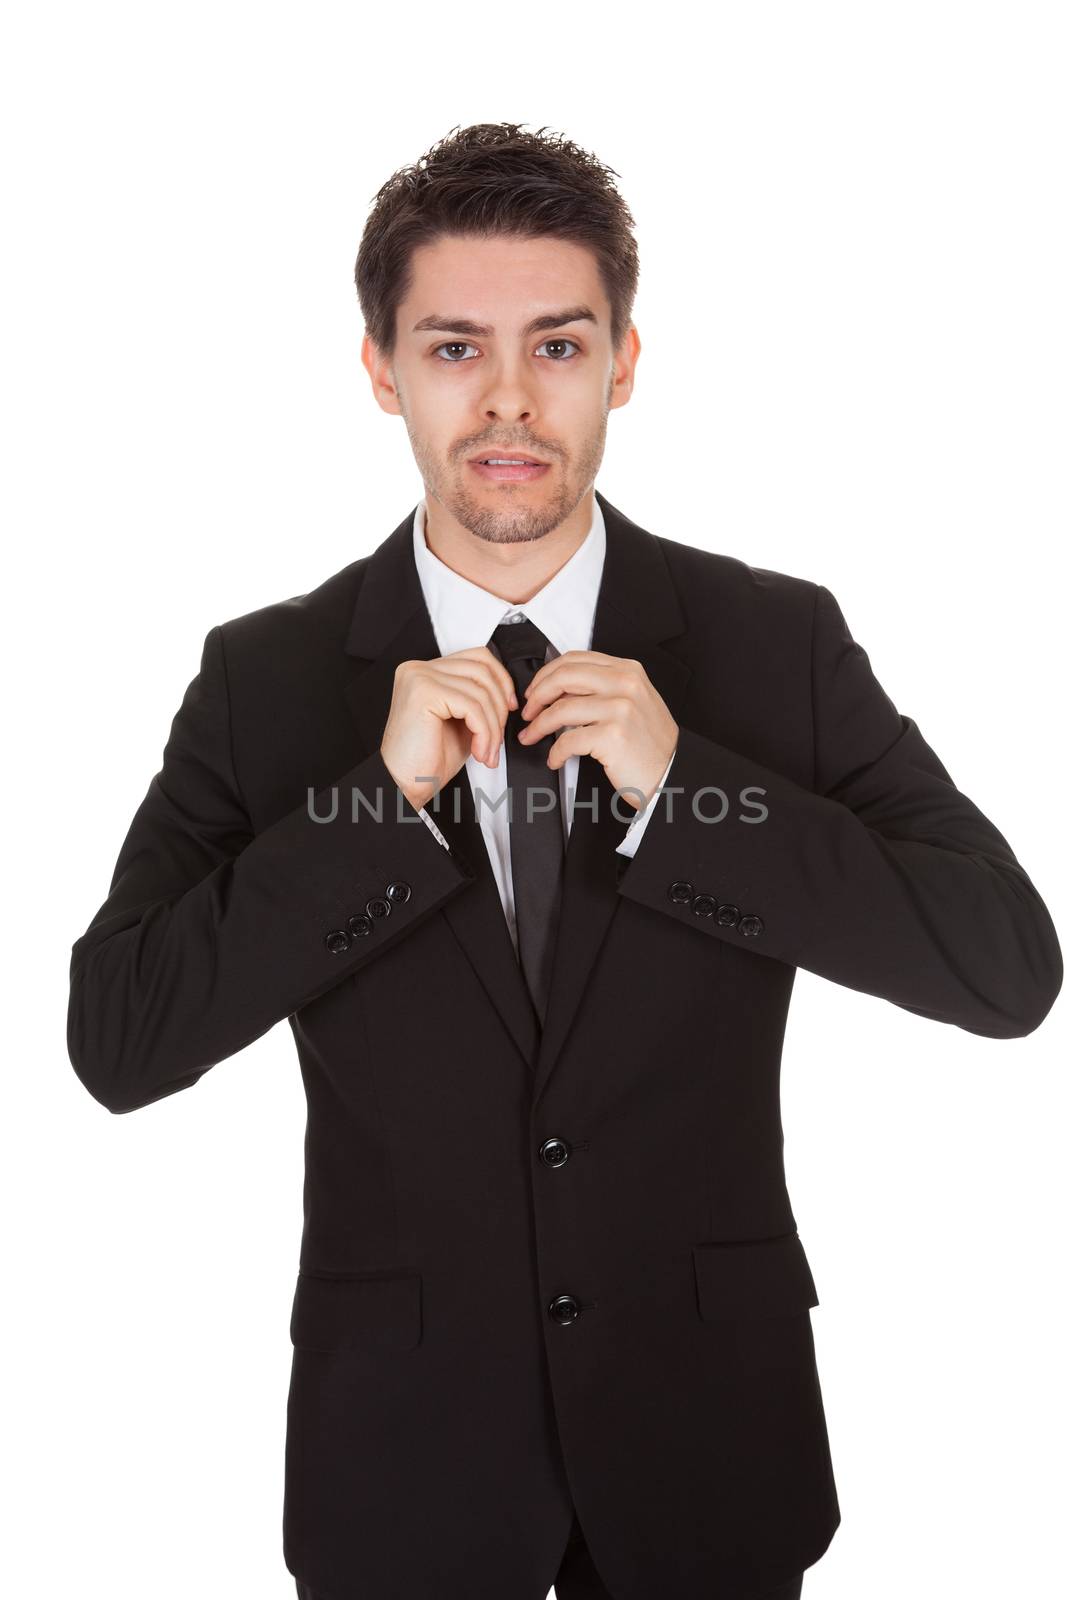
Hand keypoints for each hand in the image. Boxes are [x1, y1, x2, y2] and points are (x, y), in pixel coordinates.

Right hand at [380, 648, 516, 810]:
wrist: (403, 785)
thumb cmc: (427, 759)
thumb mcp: (460, 721)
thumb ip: (478, 700)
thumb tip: (508, 692)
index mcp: (425, 671)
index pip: (477, 657)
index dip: (501, 680)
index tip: (509, 707)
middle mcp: (419, 669)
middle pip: (482, 670)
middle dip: (499, 707)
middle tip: (497, 738)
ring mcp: (420, 678)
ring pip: (480, 691)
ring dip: (493, 727)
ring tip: (487, 751)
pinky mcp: (424, 694)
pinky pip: (473, 707)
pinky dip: (484, 733)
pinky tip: (479, 752)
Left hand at [519, 651, 678, 809]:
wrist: (671, 774)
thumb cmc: (650, 743)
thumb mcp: (634, 701)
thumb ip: (603, 687)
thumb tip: (559, 689)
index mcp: (628, 670)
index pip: (575, 660)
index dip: (546, 674)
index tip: (535, 690)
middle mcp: (625, 684)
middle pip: (563, 677)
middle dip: (537, 695)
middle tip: (528, 712)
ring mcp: (620, 709)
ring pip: (560, 709)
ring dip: (538, 726)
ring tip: (532, 736)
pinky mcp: (612, 736)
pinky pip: (568, 740)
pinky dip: (555, 752)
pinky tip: (555, 758)